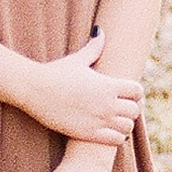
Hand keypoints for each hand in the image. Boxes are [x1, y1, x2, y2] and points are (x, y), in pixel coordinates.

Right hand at [18, 28, 141, 145]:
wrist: (34, 90)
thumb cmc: (55, 72)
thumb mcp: (78, 59)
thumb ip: (94, 47)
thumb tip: (100, 31)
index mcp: (107, 84)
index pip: (138, 91)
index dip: (135, 92)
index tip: (126, 93)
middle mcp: (107, 103)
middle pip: (135, 110)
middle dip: (131, 108)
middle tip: (120, 108)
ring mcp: (99, 120)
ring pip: (128, 127)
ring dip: (124, 124)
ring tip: (115, 120)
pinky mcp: (88, 134)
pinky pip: (116, 140)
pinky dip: (116, 137)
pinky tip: (108, 131)